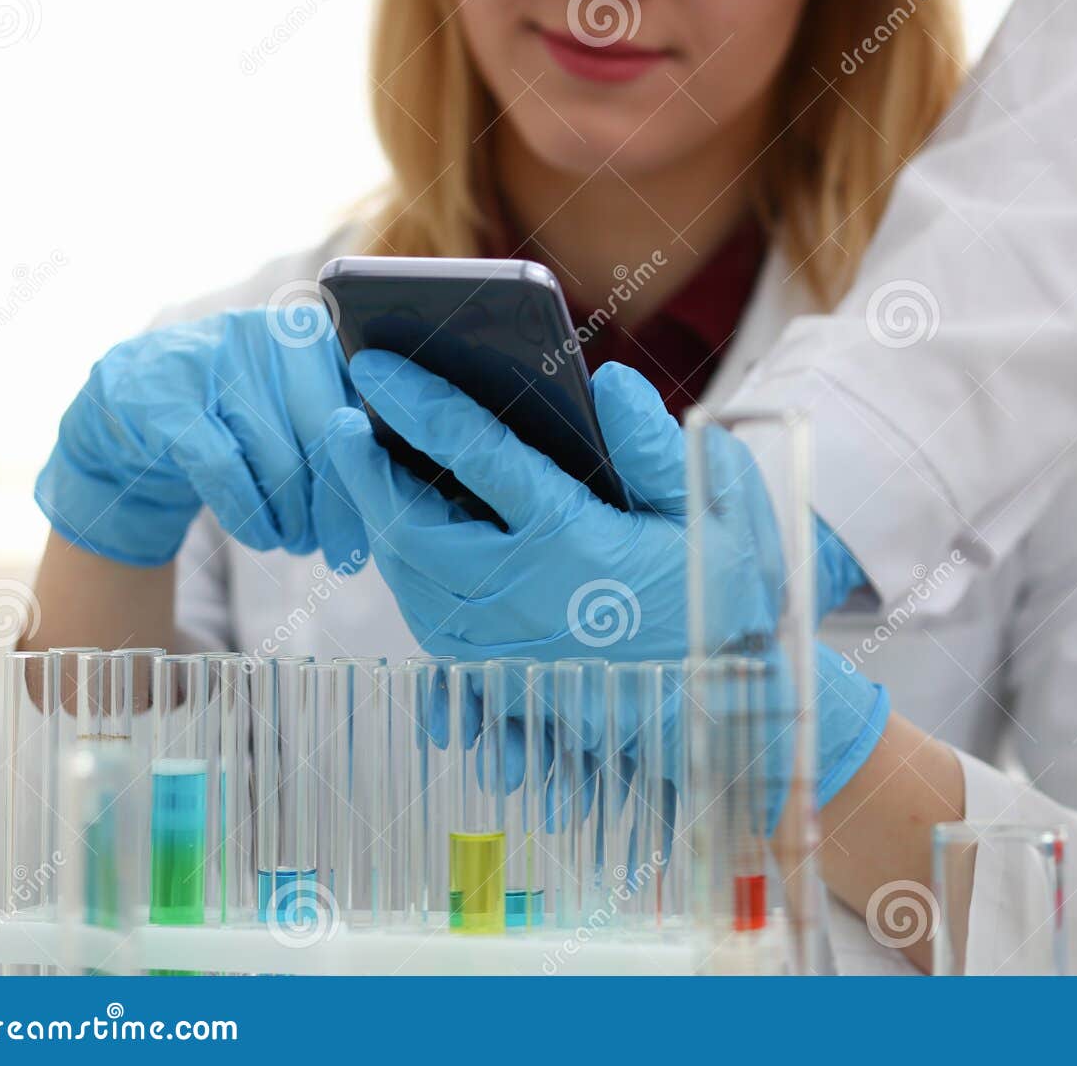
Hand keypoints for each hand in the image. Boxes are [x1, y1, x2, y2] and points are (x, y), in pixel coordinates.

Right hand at [35, 307, 366, 568]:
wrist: (125, 410)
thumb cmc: (232, 421)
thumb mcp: (290, 410)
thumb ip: (341, 434)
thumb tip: (395, 499)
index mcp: (314, 332)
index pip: (364, 405)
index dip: (374, 471)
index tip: (385, 524)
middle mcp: (267, 334)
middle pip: (325, 433)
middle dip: (339, 505)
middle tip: (345, 555)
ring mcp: (212, 357)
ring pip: (278, 455)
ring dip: (294, 517)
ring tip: (299, 544)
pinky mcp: (165, 394)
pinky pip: (223, 466)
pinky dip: (247, 512)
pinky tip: (261, 537)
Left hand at [325, 353, 887, 807]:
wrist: (736, 712)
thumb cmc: (728, 604)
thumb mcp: (717, 514)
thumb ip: (658, 448)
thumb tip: (608, 384)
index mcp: (573, 540)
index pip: (477, 454)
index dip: (419, 402)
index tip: (375, 364)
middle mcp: (524, 595)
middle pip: (414, 522)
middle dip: (364, 467)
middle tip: (341, 420)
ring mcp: (505, 645)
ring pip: (410, 579)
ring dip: (377, 521)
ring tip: (362, 472)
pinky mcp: (503, 680)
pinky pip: (427, 627)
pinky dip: (404, 578)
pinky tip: (402, 546)